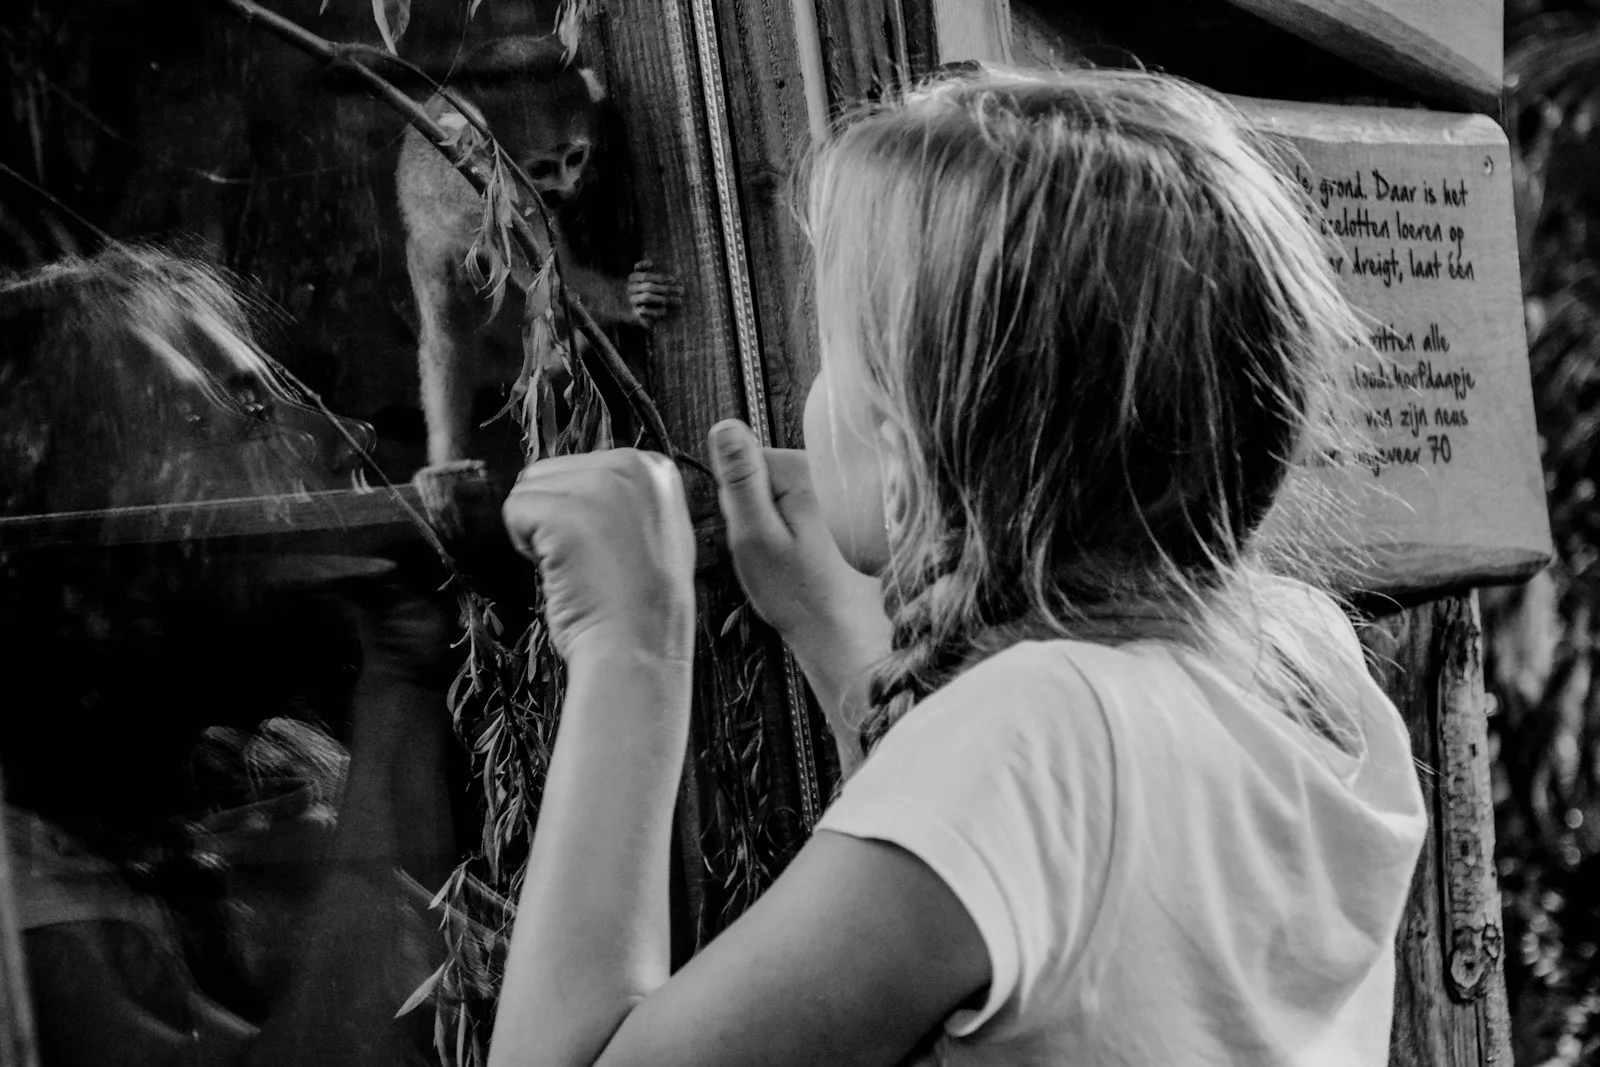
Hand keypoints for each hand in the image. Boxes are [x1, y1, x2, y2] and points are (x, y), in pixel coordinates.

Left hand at [502, 449, 694, 664]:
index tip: (610, 547)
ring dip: (540, 530)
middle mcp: (633, 466)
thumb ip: (623, 497)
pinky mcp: (565, 512)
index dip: (582, 510)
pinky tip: (563, 571)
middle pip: (550, 471)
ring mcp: (600, 486)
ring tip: (579, 565)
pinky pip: (514, 511)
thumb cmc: (641, 605)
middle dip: (556, 515)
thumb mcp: (655, 531)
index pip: (583, 466)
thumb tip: (577, 483)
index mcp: (656, 468)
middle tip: (591, 560)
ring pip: (528, 488)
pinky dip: (525, 546)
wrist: (640, 649)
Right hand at [626, 259, 682, 327]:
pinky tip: (667, 311)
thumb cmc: (647, 292)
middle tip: (681, 291)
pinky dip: (657, 311)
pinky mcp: (635, 312)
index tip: (674, 280)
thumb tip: (659, 269)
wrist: (636, 311)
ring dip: (664, 299)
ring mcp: (632, 300)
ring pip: (648, 297)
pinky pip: (646, 311)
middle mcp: (631, 288)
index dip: (660, 277)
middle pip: (649, 286)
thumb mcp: (649, 280)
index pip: (645, 275)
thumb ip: (653, 273)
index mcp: (633, 277)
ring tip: (678, 301)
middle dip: (666, 288)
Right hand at [709, 420, 890, 744]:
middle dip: (760, 511)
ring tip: (789, 560)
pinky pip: (802, 510)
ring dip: (778, 524)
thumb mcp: (754, 536)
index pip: (746, 462)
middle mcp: (825, 470)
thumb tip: (725, 426)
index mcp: (801, 469)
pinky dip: (797, 532)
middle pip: (767, 476)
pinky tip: (806, 559)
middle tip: (771, 552)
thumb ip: (740, 479)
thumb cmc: (796, 592)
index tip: (752, 534)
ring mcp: (838, 490)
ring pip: (784, 495)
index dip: (738, 500)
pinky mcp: (843, 511)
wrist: (841, 633)